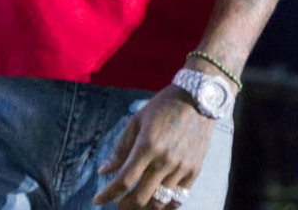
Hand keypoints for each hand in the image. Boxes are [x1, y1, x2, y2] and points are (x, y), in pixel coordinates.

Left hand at [93, 85, 215, 207]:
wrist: (199, 98)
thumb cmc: (164, 106)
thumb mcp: (138, 120)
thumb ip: (121, 148)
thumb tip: (103, 171)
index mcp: (147, 144)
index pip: (124, 180)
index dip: (108, 194)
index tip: (98, 199)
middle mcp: (165, 159)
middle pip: (140, 198)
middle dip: (124, 205)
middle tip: (118, 202)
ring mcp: (181, 167)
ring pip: (159, 203)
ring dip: (143, 208)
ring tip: (135, 204)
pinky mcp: (194, 171)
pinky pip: (178, 199)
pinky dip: (165, 206)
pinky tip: (155, 202)